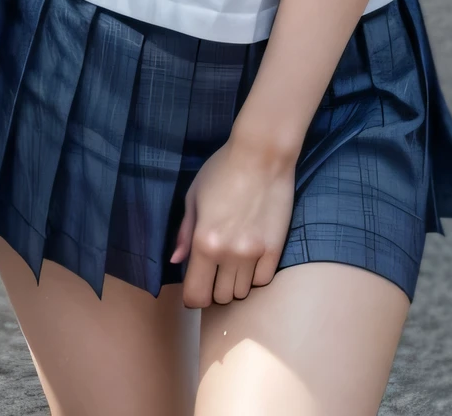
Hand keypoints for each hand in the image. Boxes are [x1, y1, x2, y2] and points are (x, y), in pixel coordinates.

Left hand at [170, 134, 296, 307]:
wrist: (262, 154)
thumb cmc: (222, 170)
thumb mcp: (194, 196)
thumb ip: (184, 232)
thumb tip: (176, 261)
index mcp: (204, 242)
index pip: (195, 296)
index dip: (193, 296)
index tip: (195, 284)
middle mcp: (229, 254)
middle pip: (220, 298)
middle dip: (214, 287)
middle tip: (214, 268)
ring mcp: (254, 253)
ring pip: (242, 293)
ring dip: (235, 282)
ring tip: (233, 260)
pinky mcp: (275, 249)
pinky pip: (262, 281)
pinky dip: (254, 275)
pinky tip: (251, 257)